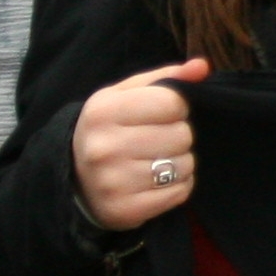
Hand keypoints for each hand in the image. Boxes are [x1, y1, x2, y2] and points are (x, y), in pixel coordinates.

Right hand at [72, 58, 209, 230]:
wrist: (74, 178)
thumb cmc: (110, 129)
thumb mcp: (127, 95)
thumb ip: (166, 77)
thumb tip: (201, 66)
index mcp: (102, 112)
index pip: (173, 102)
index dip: (175, 108)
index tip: (159, 115)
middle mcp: (103, 147)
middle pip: (182, 135)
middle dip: (177, 136)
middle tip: (154, 141)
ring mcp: (112, 182)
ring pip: (185, 165)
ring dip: (179, 163)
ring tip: (154, 161)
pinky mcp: (125, 209)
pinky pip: (181, 192)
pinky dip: (177, 187)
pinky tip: (155, 183)